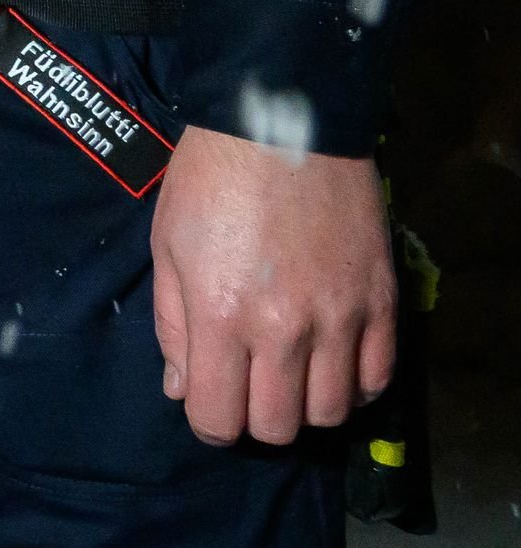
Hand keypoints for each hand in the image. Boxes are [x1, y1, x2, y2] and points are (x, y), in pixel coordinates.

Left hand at [149, 125, 395, 445]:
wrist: (281, 122)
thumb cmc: (209, 180)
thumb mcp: (166, 246)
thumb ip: (173, 326)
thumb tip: (182, 389)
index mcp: (221, 315)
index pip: (219, 417)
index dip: (209, 422)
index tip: (208, 403)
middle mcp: (284, 329)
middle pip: (279, 425)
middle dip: (256, 418)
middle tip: (248, 388)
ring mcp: (340, 318)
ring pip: (331, 412)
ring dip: (306, 405)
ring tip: (291, 374)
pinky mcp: (381, 302)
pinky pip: (377, 378)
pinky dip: (354, 385)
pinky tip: (333, 363)